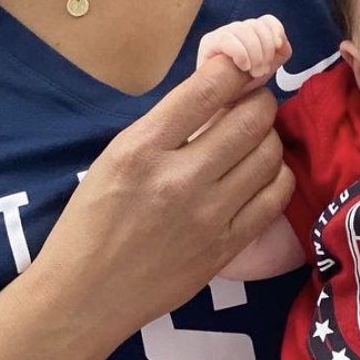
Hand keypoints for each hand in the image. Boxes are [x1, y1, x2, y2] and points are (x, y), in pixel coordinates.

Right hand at [31, 53, 293, 341]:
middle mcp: (179, 179)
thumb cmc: (93, 219)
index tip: (242, 62)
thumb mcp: (116, 156)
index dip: (236, 67)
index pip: (208, 89)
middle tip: (250, 101)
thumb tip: (219, 89)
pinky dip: (275, 174)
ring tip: (252, 138)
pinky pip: (276, 196)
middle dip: (258, 99)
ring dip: (267, 136)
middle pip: (251, 118)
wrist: (84, 297)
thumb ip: (166, 124)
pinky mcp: (226, 248)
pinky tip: (259, 173)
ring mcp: (208, 217)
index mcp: (142, 149)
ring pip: (269, 153)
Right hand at [197, 14, 289, 83]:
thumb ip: (280, 52)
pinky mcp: (209, 42)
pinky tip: (243, 66)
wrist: (225, 101)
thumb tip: (281, 42)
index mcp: (252, 32)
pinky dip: (240, 52)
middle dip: (266, 49)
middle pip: (257, 26)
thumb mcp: (268, 67)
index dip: (276, 29)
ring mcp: (221, 33)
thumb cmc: (245, 83)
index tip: (278, 46)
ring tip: (253, 72)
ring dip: (254, 54)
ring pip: (244, 30)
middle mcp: (237, 29)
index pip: (267, 20)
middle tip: (263, 71)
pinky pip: (227, 38)